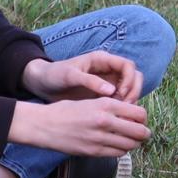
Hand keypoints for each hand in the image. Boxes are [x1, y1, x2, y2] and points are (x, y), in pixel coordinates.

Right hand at [8, 97, 150, 156]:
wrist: (44, 125)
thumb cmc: (66, 111)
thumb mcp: (90, 101)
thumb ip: (111, 107)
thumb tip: (132, 115)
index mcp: (105, 104)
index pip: (139, 113)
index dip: (143, 118)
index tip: (139, 120)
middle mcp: (105, 121)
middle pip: (140, 131)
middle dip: (144, 133)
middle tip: (142, 133)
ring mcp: (100, 138)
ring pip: (131, 145)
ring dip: (133, 143)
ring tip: (129, 140)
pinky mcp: (94, 151)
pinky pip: (118, 153)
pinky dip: (121, 150)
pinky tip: (116, 145)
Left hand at [21, 52, 144, 105]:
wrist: (42, 83)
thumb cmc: (54, 75)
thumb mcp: (69, 76)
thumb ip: (89, 81)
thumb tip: (111, 91)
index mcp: (102, 60)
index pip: (128, 66)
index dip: (130, 80)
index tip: (122, 94)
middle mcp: (108, 70)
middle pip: (134, 77)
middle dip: (133, 91)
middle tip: (124, 107)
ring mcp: (107, 82)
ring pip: (129, 90)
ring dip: (129, 101)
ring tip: (119, 114)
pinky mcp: (104, 94)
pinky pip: (120, 100)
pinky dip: (121, 107)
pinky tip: (113, 117)